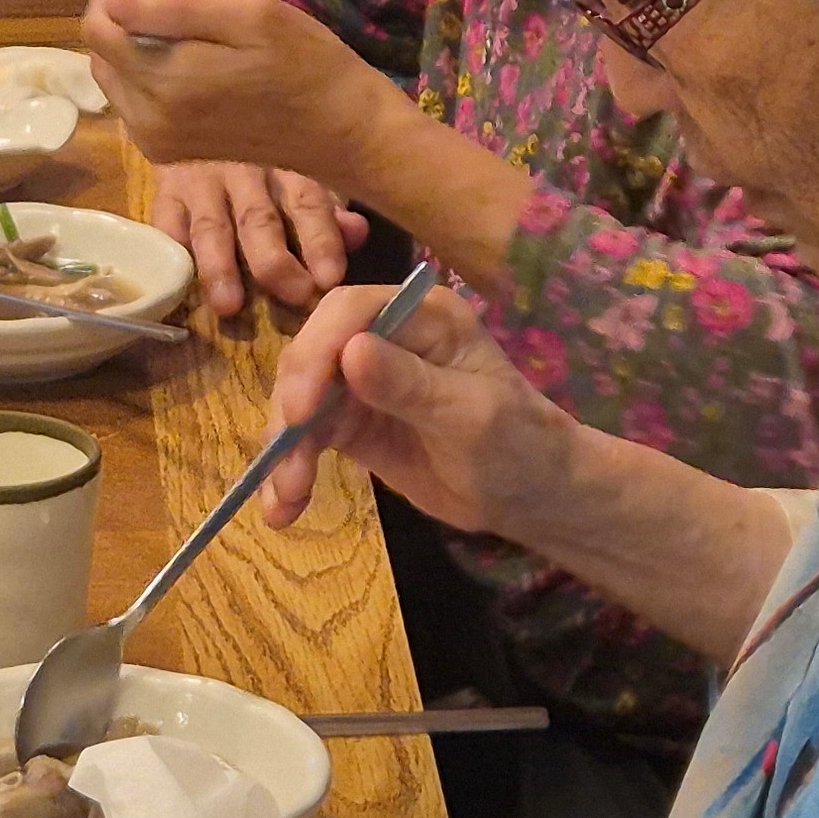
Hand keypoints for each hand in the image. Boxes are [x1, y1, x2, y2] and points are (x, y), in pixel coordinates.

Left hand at [82, 0, 402, 183]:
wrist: (343, 132)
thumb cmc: (305, 64)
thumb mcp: (247, 17)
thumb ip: (170, 9)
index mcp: (162, 85)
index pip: (98, 23)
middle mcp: (146, 120)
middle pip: (102, 48)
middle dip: (132, 9)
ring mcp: (156, 140)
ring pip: (116, 71)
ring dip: (141, 37)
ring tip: (199, 22)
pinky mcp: (168, 150)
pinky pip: (136, 96)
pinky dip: (152, 66)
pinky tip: (196, 55)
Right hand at [150, 160, 367, 315]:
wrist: (203, 106)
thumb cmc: (269, 156)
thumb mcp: (308, 174)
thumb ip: (330, 210)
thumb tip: (356, 233)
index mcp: (289, 169)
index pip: (308, 203)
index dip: (320, 239)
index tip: (329, 277)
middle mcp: (245, 173)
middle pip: (259, 219)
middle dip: (275, 261)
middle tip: (292, 294)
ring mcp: (201, 180)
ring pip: (211, 226)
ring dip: (219, 266)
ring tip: (227, 305)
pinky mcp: (165, 188)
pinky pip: (165, 220)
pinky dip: (172, 247)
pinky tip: (178, 275)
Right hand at [255, 281, 578, 538]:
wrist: (535, 497)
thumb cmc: (519, 445)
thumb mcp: (470, 416)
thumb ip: (410, 385)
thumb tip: (351, 352)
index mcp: (421, 315)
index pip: (349, 312)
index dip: (316, 352)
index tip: (301, 409)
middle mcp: (385, 336)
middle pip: (314, 351)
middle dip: (293, 405)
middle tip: (286, 461)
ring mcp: (363, 378)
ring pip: (302, 396)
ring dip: (286, 445)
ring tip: (286, 497)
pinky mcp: (352, 420)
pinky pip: (309, 435)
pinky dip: (292, 466)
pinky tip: (284, 505)